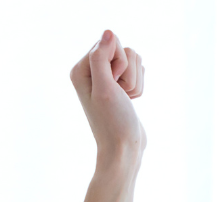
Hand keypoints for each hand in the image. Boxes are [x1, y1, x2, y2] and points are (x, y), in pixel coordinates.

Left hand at [70, 30, 145, 170]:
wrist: (123, 150)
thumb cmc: (113, 123)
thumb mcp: (105, 88)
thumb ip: (101, 58)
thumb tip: (108, 32)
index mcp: (81, 69)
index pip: (111, 42)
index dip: (119, 63)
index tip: (113, 87)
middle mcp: (91, 71)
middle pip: (124, 49)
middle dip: (128, 73)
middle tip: (120, 95)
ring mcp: (106, 78)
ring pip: (134, 60)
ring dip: (135, 82)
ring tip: (125, 101)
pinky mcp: (120, 85)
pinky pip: (138, 71)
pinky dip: (138, 88)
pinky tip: (129, 102)